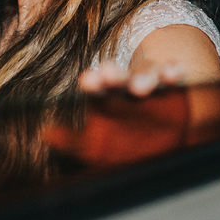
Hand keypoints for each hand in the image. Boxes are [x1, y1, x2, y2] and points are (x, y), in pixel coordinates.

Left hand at [44, 62, 219, 168]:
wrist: (162, 142)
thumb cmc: (124, 143)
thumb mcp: (97, 147)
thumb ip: (73, 142)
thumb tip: (45, 134)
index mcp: (106, 97)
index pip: (96, 87)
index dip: (92, 83)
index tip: (87, 81)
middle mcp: (125, 87)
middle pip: (119, 77)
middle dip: (114, 75)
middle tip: (107, 74)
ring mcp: (150, 85)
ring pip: (146, 74)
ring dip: (143, 77)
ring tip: (139, 87)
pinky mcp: (172, 87)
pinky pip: (171, 76)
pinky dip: (172, 73)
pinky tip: (173, 74)